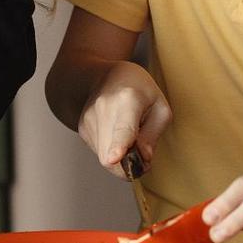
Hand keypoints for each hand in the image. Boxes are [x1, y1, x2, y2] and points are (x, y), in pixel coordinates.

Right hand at [77, 61, 171, 178]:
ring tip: (130, 138)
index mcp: (128, 99)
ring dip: (121, 159)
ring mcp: (89, 118)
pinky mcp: (82, 128)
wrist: (108, 76)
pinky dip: (112, 151)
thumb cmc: (139, 90)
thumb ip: (153, 135)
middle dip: (129, 166)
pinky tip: (117, 134)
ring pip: (105, 158)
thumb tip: (143, 159)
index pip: (123, 128)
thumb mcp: (160, 107)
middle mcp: (103, 108)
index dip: (119, 145)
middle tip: (144, 159)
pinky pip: (100, 153)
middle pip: (110, 153)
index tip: (115, 157)